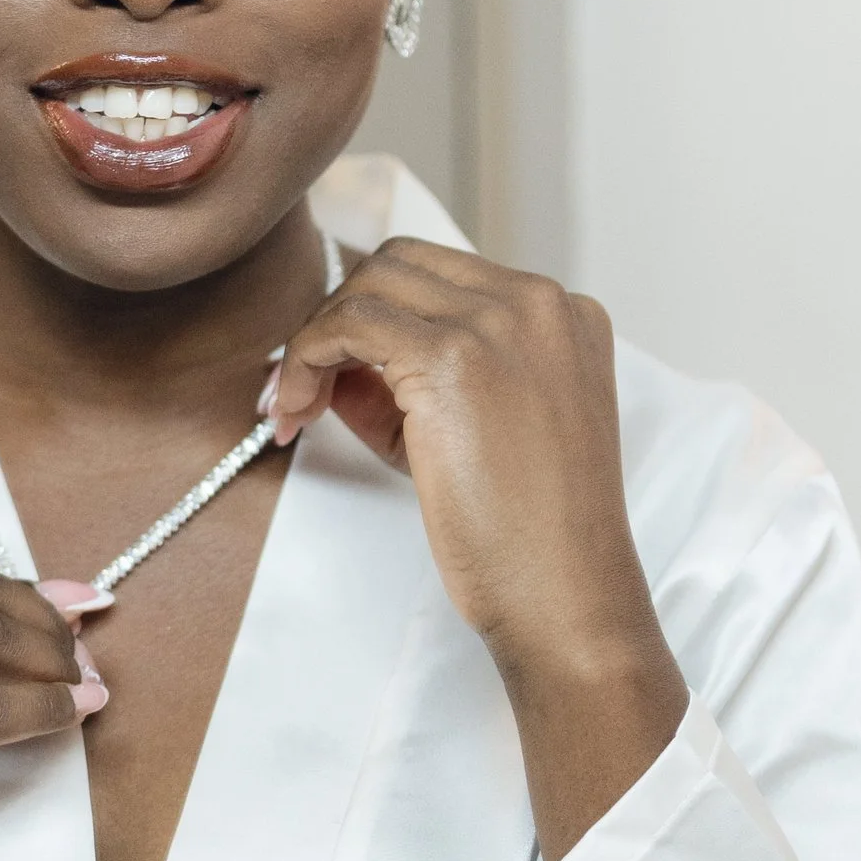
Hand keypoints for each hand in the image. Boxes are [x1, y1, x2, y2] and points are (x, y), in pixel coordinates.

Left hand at [269, 239, 685, 859]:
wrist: (565, 596)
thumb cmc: (529, 536)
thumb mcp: (480, 434)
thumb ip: (417, 383)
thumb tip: (335, 363)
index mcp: (564, 316)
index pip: (442, 278)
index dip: (375, 320)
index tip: (337, 375)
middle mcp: (541, 302)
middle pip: (401, 265)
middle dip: (342, 319)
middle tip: (306, 389)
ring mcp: (503, 322)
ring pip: (370, 284)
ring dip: (317, 340)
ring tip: (299, 408)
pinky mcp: (456, 356)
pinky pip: (348, 322)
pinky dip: (305, 358)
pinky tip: (296, 412)